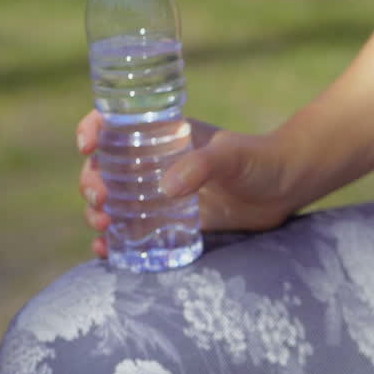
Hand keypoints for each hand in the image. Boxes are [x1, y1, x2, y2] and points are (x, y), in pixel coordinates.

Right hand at [77, 111, 308, 257]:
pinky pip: (134, 229)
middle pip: (106, 167)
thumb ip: (203, 166)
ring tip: (102, 225)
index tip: (87, 146)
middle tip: (100, 199)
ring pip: (114, 199)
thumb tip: (166, 188)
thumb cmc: (260, 161)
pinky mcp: (172, 220)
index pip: (117, 122)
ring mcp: (161, 192)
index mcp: (164, 134)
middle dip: (92, 181)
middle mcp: (156, 161)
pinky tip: (105, 250)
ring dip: (97, 211)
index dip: (94, 128)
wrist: (286, 188)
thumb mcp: (231, 157)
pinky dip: (114, 240)